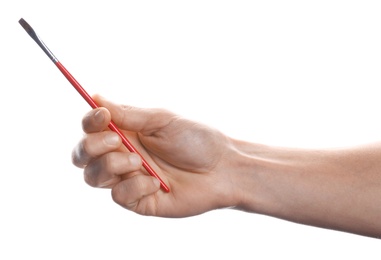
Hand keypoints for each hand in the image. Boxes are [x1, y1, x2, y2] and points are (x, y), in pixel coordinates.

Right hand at [72, 95, 237, 216]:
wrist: (222, 169)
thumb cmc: (196, 140)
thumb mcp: (161, 120)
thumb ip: (127, 114)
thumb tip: (95, 98)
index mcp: (126, 133)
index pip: (91, 129)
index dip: (89, 122)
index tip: (103, 116)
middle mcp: (122, 156)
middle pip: (82, 155)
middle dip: (91, 146)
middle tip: (117, 140)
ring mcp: (128, 180)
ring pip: (93, 177)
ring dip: (113, 166)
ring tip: (139, 161)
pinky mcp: (138, 201)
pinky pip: (118, 196)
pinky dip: (134, 186)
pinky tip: (156, 182)